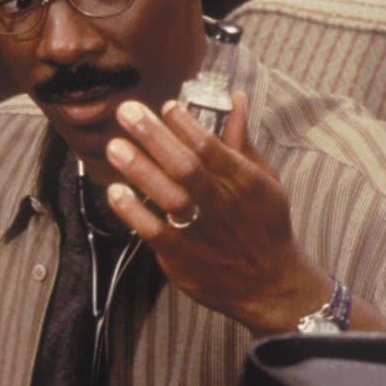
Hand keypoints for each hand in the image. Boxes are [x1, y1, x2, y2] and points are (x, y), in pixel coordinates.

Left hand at [102, 92, 330, 334]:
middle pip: (185, 166)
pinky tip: (115, 192)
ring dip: (139, 170)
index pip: (211, 147)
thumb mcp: (263, 180)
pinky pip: (154, 232)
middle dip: (154, 136)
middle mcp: (223, 205)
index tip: (165, 105)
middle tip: (126, 111)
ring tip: (114, 147)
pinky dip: (134, 212)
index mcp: (245, 182)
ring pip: (169, 197)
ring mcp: (202, 232)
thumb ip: (241, 140)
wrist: (271, 286)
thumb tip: (235, 98)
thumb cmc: (264, 225)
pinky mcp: (183, 257)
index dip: (185, 125)